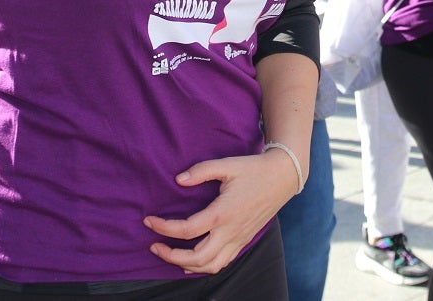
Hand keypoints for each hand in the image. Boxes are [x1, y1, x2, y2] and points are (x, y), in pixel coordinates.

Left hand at [143, 147, 301, 273]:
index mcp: (223, 213)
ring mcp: (239, 239)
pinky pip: (222, 263)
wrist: (283, 177)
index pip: (187, 230)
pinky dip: (204, 267)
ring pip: (210, 266)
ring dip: (186, 265)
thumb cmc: (254, 169)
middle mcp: (231, 231)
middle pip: (196, 257)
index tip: (149, 221)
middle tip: (154, 245)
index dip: (164, 228)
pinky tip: (192, 262)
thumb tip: (178, 180)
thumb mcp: (227, 165)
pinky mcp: (244, 240)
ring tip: (170, 255)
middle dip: (171, 255)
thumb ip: (201, 171)